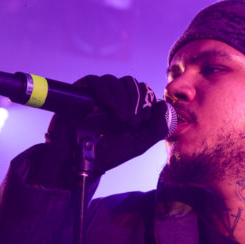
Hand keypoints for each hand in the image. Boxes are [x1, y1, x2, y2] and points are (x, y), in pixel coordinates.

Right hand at [46, 75, 170, 172]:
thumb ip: (157, 127)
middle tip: (132, 122)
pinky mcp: (80, 93)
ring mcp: (97, 94)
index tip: (143, 121)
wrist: (81, 162)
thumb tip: (164, 104)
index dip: (147, 100)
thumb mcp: (139, 143)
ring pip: (114, 80)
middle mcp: (113, 97)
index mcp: (128, 106)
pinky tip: (109, 106)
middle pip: (130, 82)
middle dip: (136, 101)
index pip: (142, 89)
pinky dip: (105, 91)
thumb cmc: (109, 154)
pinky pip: (94, 81)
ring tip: (121, 119)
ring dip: (122, 98)